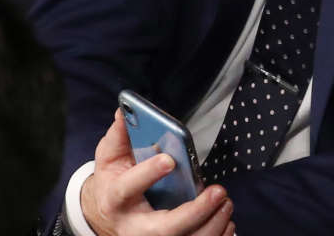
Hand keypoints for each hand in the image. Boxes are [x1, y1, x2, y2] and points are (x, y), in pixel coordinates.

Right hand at [82, 109, 233, 235]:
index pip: (128, 188)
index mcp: (116, 199)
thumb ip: (119, 136)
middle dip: (193, 213)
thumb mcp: (109, 158)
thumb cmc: (114, 181)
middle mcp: (133, 226)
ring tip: (226, 202)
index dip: (147, 174)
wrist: (106, 214)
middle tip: (217, 191)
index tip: (169, 159)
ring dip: (211, 225)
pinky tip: (227, 222)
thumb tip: (124, 111)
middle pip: (162, 230)